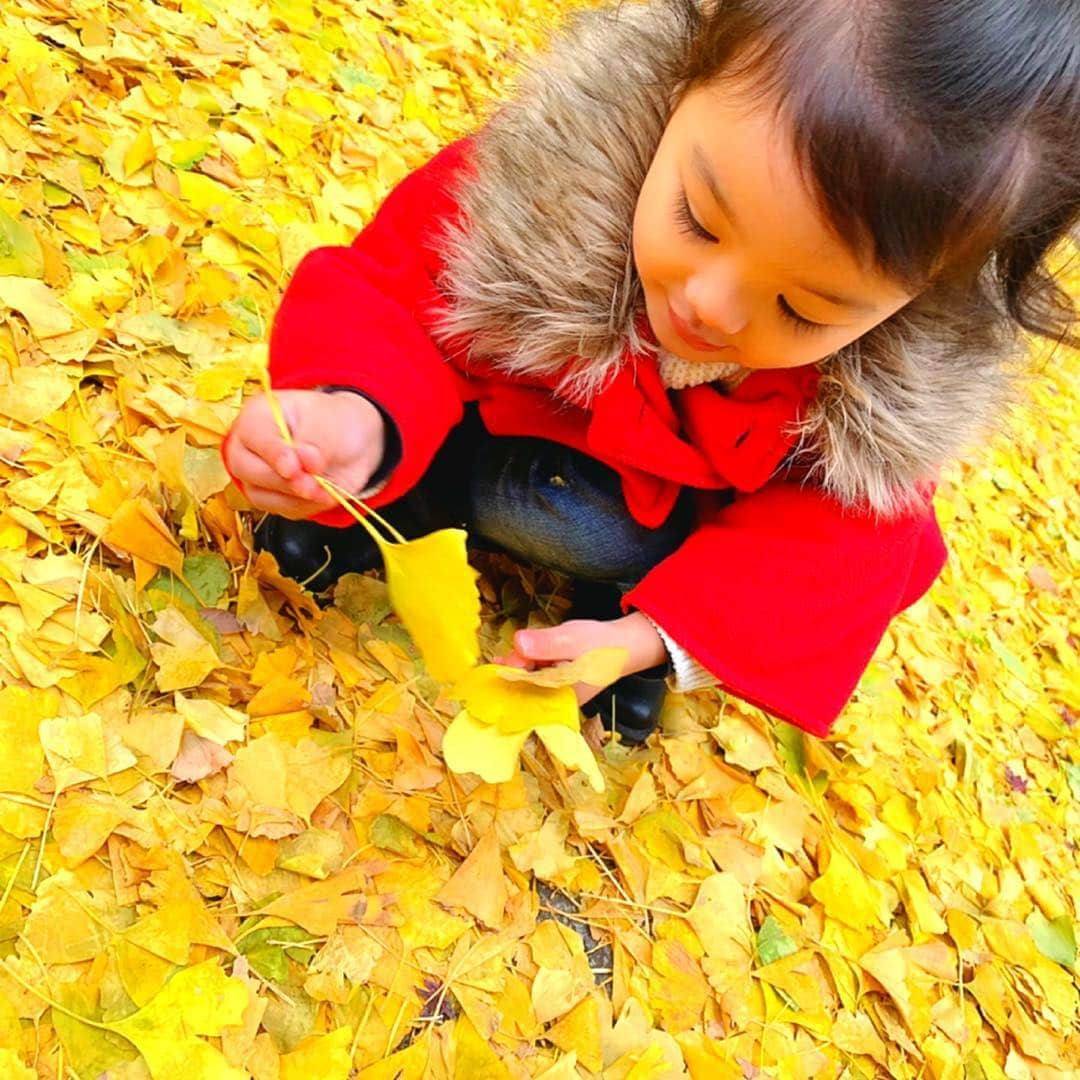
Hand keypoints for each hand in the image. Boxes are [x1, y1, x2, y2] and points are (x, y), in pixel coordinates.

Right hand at [224, 390, 385, 518]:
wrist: (352, 444)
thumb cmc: (334, 424)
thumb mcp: (330, 425)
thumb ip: (315, 444)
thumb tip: (307, 464)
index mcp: (258, 415)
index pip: (254, 436)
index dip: (274, 454)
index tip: (292, 467)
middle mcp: (250, 446)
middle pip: (248, 470)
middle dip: (285, 481)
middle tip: (312, 483)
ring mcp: (257, 475)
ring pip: (263, 496)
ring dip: (298, 498)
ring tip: (325, 489)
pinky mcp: (272, 498)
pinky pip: (283, 509)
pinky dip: (306, 506)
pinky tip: (323, 494)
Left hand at [494, 613, 667, 704]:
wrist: (625, 645)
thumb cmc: (600, 643)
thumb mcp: (570, 638)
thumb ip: (545, 643)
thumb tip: (518, 642)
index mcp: (560, 696)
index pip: (525, 690)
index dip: (513, 671)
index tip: (508, 653)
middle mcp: (559, 703)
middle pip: (525, 689)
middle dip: (516, 669)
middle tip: (513, 648)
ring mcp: (560, 696)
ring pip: (531, 683)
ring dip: (523, 667)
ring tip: (521, 649)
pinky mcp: (561, 688)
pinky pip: (539, 680)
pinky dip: (531, 668)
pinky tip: (524, 656)